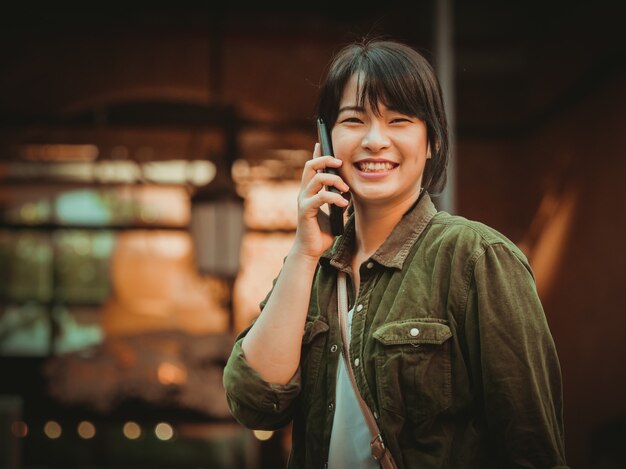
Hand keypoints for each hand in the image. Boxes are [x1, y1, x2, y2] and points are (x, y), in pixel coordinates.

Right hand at [291, 143, 348, 259]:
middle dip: (325, 159)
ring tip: (346, 188)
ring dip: (334, 180)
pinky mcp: (305, 211)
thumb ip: (336, 199)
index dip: (316, 154)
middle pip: (310, 166)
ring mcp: (303, 201)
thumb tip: (347, 190)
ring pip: (316, 178)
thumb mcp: (333, 212)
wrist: (310, 250)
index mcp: (309, 191)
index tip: (322, 143)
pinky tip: (343, 203)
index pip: (311, 167)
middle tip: (340, 163)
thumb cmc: (322, 232)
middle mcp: (304, 193)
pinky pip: (320, 197)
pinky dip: (334, 198)